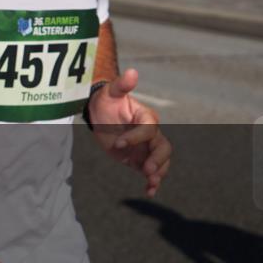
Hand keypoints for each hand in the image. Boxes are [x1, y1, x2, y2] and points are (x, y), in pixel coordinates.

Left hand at [88, 69, 171, 196]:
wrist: (99, 116)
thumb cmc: (105, 102)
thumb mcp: (109, 93)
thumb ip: (121, 85)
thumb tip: (132, 72)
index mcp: (146, 117)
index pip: (148, 129)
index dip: (136, 138)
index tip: (118, 144)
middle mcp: (151, 133)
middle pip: (163, 147)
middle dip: (157, 159)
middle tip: (146, 169)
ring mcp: (147, 148)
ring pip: (162, 161)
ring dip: (159, 172)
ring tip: (150, 181)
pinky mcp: (141, 159)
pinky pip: (152, 172)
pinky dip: (153, 182)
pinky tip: (148, 190)